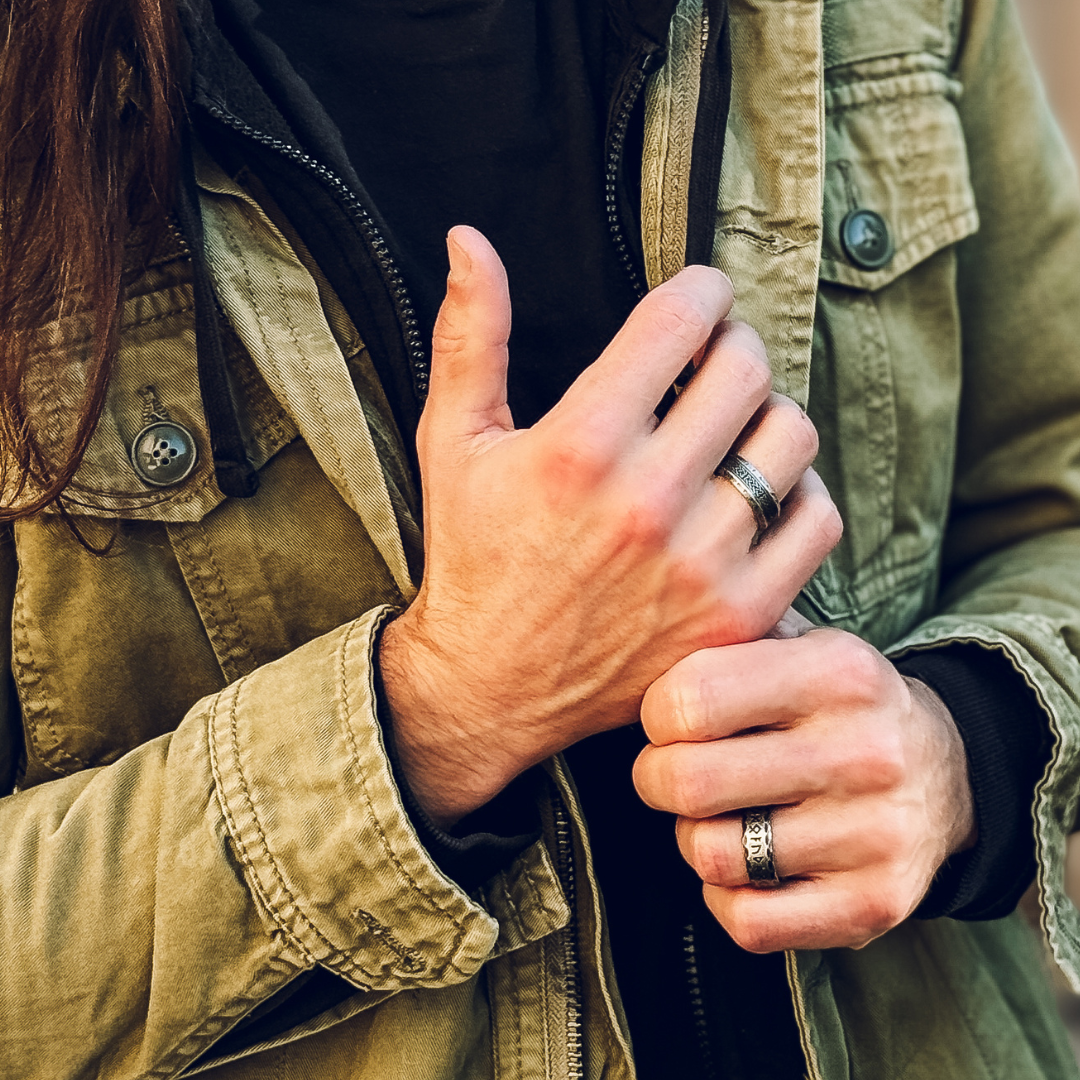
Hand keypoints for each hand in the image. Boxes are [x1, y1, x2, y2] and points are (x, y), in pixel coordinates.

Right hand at [380, 227, 840, 824]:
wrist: (491, 686)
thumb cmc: (473, 557)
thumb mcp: (452, 442)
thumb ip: (469, 337)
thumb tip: (467, 239)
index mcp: (579, 446)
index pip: (682, 320)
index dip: (702, 290)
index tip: (699, 299)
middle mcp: (647, 502)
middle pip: (747, 369)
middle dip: (732, 348)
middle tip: (712, 364)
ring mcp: (700, 565)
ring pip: (792, 438)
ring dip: (769, 416)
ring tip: (735, 429)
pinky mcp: (736, 617)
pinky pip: (816, 521)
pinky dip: (801, 494)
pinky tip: (760, 496)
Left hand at [633, 628, 976, 950]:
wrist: (944, 773)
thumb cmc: (834, 705)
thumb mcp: (798, 645)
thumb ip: (725, 640)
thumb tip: (640, 652)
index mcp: (836, 671)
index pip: (688, 699)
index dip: (656, 715)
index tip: (669, 721)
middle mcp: (862, 751)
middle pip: (688, 781)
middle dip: (656, 780)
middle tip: (670, 774)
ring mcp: (873, 833)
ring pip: (710, 854)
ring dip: (693, 839)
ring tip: (717, 816)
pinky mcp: (874, 903)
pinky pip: (747, 922)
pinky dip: (725, 898)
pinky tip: (745, 868)